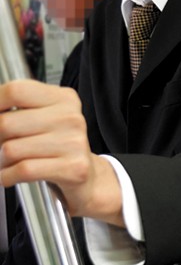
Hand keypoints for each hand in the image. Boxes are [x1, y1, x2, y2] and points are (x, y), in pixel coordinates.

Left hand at [0, 80, 121, 225]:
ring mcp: (74, 142)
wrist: (87, 176)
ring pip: (11, 149)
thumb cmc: (58, 146)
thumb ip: (18, 110)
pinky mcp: (72, 167)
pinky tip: (13, 174)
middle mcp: (70, 117)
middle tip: (6, 143)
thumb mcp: (43, 118)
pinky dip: (8, 176)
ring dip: (2, 161)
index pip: (16, 91)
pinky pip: (23, 170)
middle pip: (6, 123)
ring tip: (15, 161)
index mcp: (63, 98)